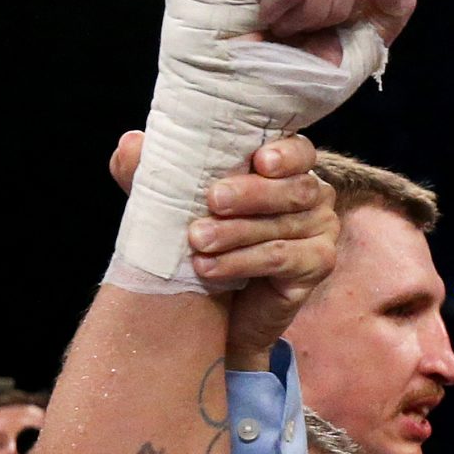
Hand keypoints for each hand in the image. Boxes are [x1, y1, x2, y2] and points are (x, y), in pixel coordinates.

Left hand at [110, 130, 336, 366]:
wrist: (214, 309)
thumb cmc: (200, 242)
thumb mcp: (172, 203)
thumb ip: (153, 173)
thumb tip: (131, 143)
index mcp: (285, 168)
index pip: (299, 151)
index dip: (285, 153)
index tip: (258, 160)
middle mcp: (313, 195)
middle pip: (294, 188)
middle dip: (251, 193)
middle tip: (212, 201)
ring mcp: (322, 231)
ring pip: (283, 225)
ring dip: (237, 232)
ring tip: (197, 240)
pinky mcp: (318, 265)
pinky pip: (283, 258)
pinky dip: (243, 262)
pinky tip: (209, 268)